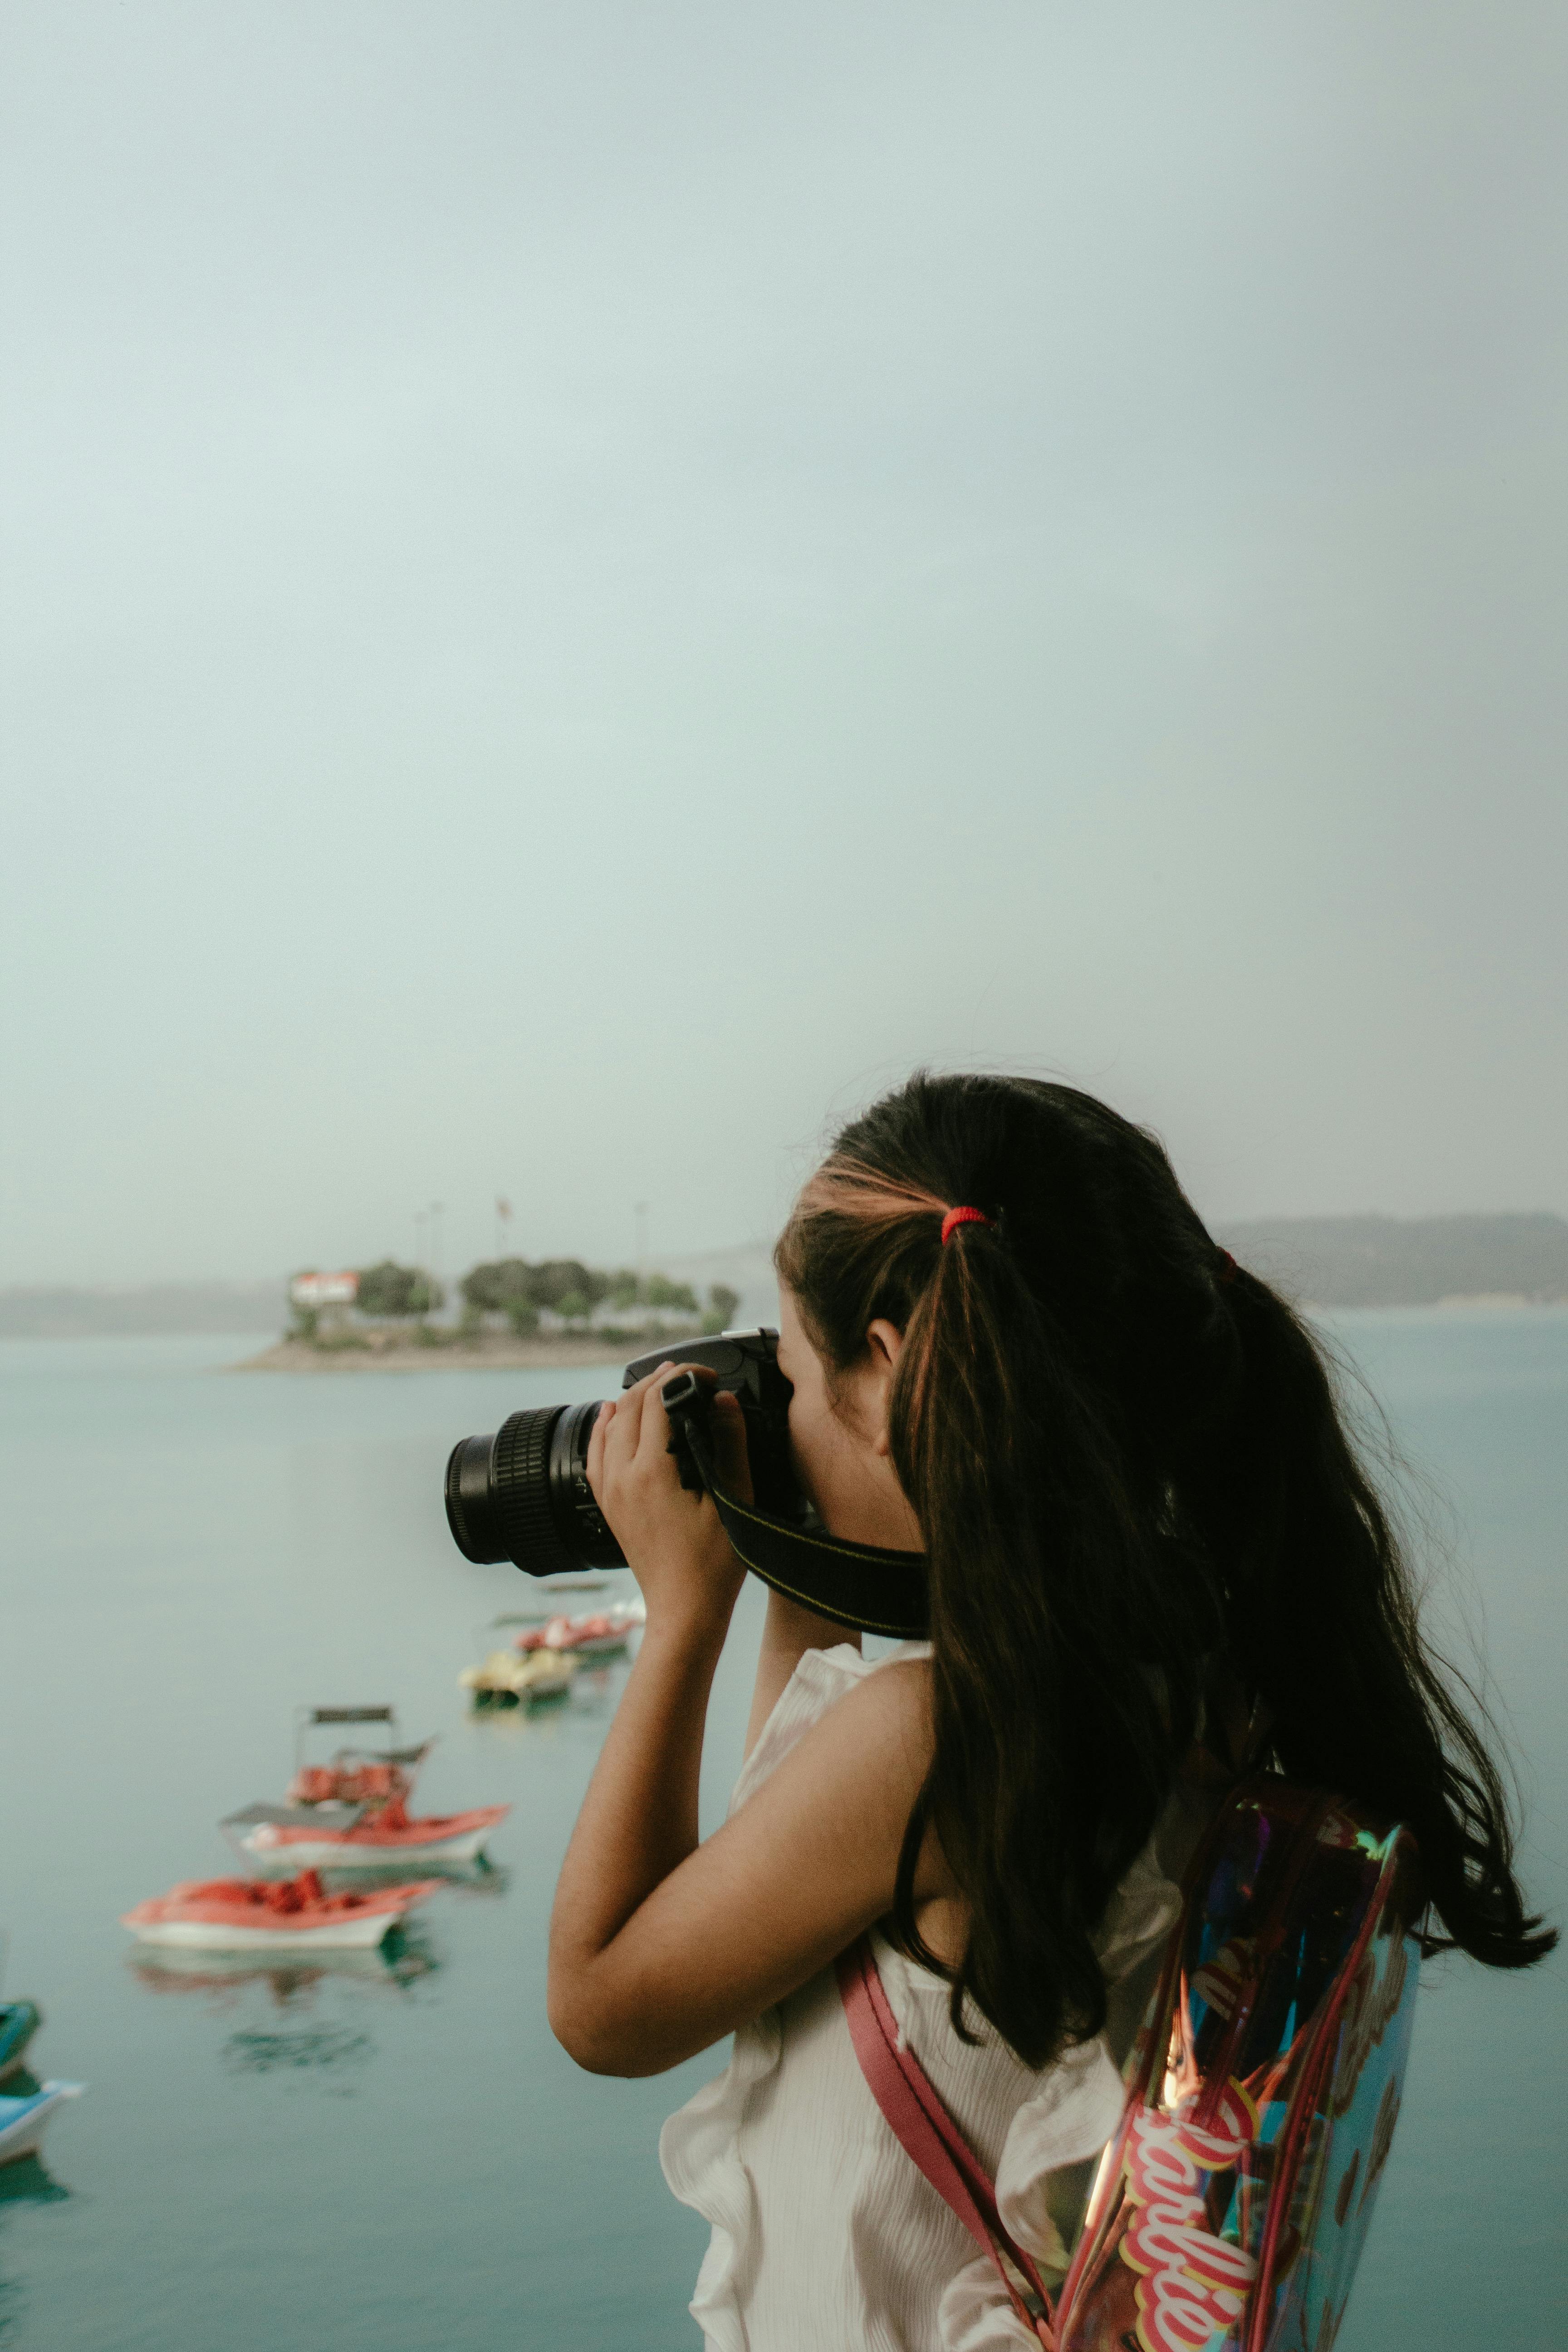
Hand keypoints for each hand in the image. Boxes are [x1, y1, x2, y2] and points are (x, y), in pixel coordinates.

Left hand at [587, 1366, 752, 1635]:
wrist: (685, 1610)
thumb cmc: (714, 1565)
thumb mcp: (734, 1498)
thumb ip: (730, 1444)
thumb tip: (724, 1401)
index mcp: (652, 1471)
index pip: (658, 1401)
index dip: (683, 1377)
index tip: (707, 1374)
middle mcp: (622, 1477)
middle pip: (629, 1407)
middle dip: (656, 1381)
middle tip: (685, 1374)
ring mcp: (611, 1492)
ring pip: (609, 1427)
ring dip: (630, 1399)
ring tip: (655, 1385)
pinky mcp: (609, 1506)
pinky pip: (595, 1455)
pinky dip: (602, 1429)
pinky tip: (609, 1415)